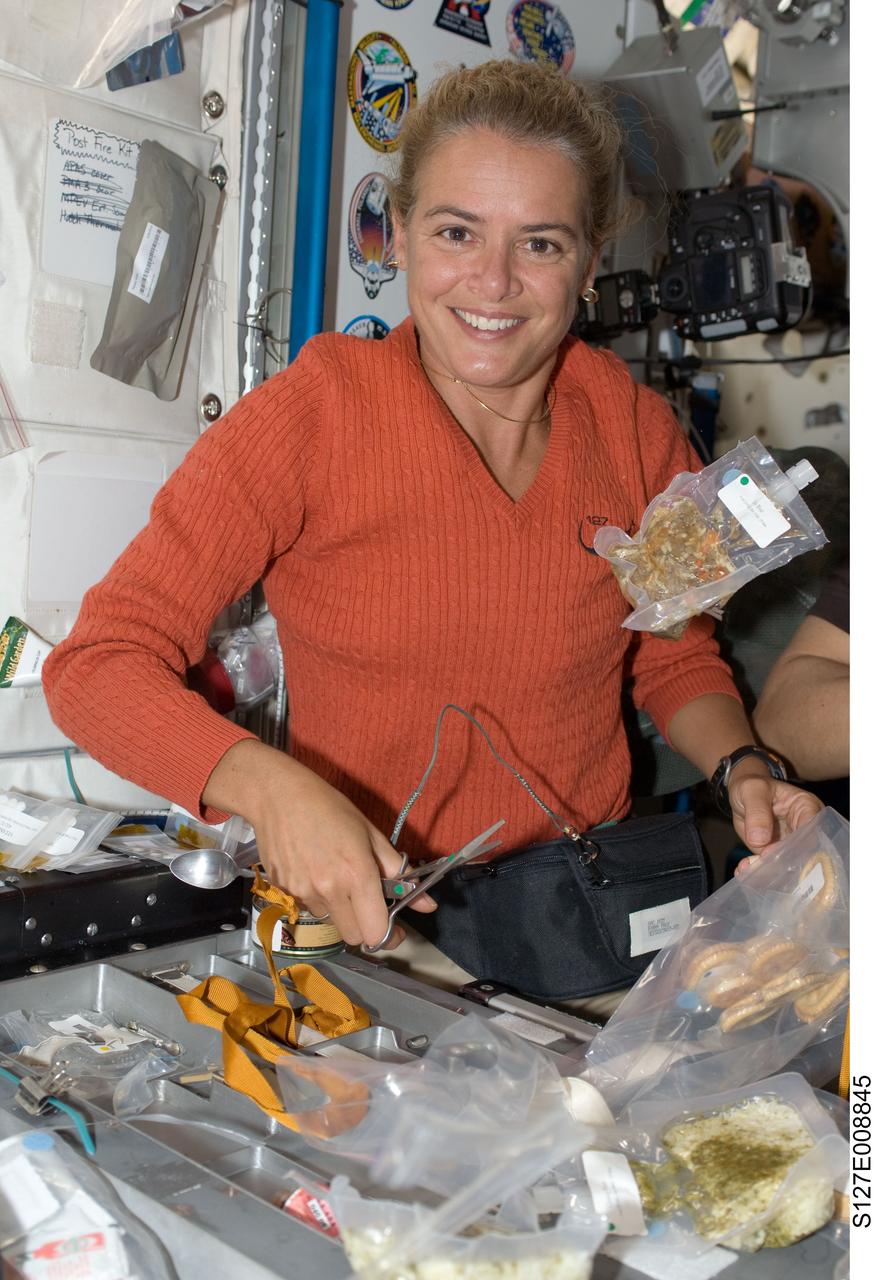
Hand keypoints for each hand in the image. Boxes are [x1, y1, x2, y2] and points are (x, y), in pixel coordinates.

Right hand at [205, 742, 435, 948]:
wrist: (279, 796)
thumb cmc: (330, 808)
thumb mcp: (371, 834)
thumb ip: (400, 873)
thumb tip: (429, 905)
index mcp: (357, 873)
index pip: (375, 932)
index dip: (389, 936)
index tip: (395, 929)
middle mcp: (329, 889)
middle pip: (354, 937)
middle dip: (365, 925)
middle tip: (367, 903)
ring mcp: (302, 893)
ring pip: (331, 922)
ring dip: (339, 910)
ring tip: (335, 877)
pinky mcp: (282, 891)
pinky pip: (308, 909)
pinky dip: (317, 899)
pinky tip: (313, 872)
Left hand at [728, 774, 822, 873]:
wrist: (741, 795)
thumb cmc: (752, 786)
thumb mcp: (751, 790)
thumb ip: (757, 811)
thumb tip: (760, 839)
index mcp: (808, 808)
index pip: (812, 830)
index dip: (797, 844)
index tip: (774, 852)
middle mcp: (805, 829)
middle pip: (804, 852)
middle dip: (784, 863)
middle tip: (761, 867)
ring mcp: (792, 844)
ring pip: (788, 864)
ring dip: (768, 870)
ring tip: (747, 868)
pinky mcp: (778, 854)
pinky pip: (771, 867)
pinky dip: (757, 871)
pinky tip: (743, 870)